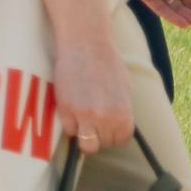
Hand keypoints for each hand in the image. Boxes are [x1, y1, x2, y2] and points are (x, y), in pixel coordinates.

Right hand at [53, 35, 134, 154]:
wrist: (86, 45)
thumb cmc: (108, 64)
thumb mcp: (125, 92)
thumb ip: (122, 113)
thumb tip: (117, 127)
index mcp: (124, 116)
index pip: (120, 141)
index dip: (114, 136)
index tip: (108, 129)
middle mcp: (105, 119)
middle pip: (103, 145)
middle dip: (99, 137)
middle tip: (95, 124)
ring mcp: (84, 115)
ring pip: (86, 145)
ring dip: (85, 136)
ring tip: (83, 123)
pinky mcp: (65, 108)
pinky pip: (69, 129)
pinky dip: (70, 124)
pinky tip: (72, 110)